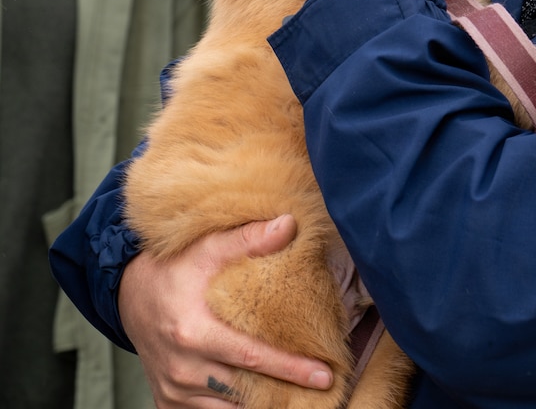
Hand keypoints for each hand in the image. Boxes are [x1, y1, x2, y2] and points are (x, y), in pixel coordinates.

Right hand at [119, 216, 332, 405]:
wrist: (129, 294)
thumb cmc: (175, 268)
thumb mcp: (209, 247)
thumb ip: (249, 238)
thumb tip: (290, 225)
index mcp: (194, 332)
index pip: (252, 357)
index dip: (291, 368)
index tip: (325, 374)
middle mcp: (183, 368)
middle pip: (244, 389)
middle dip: (285, 391)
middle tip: (324, 387)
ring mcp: (173, 389)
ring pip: (226, 408)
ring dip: (260, 403)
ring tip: (297, 396)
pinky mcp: (167, 401)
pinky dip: (233, 408)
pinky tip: (260, 401)